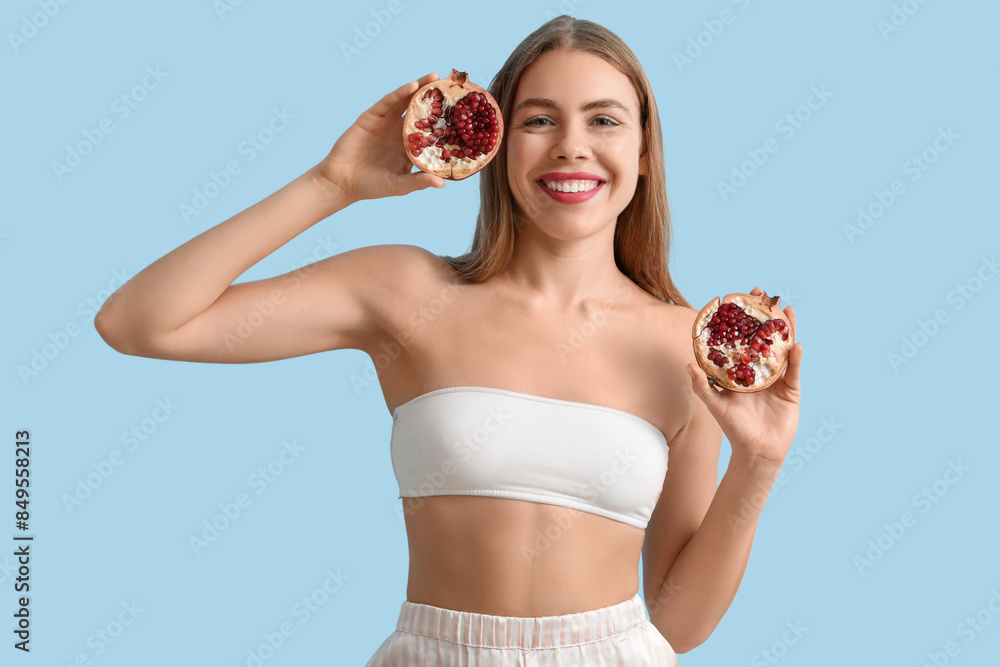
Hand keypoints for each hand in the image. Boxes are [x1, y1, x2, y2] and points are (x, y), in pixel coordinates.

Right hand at [316, 73, 445, 202]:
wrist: (342, 182)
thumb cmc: (372, 186)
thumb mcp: (399, 186)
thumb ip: (418, 182)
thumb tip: (442, 183)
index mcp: (410, 147)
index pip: (431, 131)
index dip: (445, 122)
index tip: (463, 113)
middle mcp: (400, 132)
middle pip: (421, 112)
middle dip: (435, 99)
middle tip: (451, 85)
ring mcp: (386, 123)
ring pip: (405, 102)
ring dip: (419, 88)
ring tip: (434, 77)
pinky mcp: (371, 117)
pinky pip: (387, 103)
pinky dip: (399, 93)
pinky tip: (411, 85)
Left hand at [686, 287, 803, 466]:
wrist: (758, 451)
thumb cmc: (734, 429)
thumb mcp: (716, 406)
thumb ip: (703, 387)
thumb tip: (688, 365)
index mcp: (740, 370)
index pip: (739, 340)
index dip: (739, 321)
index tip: (735, 300)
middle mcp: (758, 370)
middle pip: (762, 337)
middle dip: (763, 316)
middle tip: (763, 294)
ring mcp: (776, 378)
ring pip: (781, 348)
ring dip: (785, 329)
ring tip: (786, 310)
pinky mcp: (790, 389)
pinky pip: (793, 370)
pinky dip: (794, 358)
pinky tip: (795, 344)